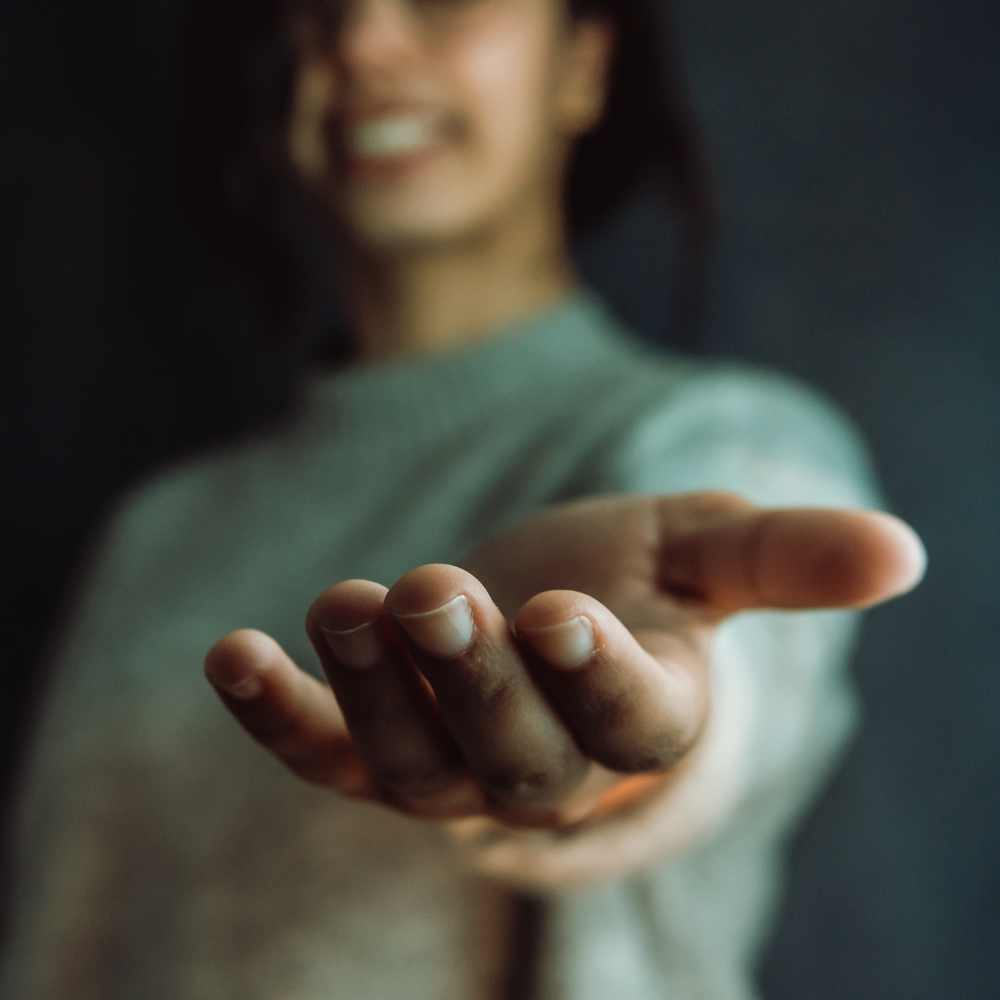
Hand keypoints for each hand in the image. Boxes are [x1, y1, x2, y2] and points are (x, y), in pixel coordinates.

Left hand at [204, 491, 925, 838]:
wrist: (538, 620)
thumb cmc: (631, 584)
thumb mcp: (703, 552)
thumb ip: (789, 557)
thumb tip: (905, 551)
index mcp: (638, 716)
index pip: (629, 723)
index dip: (599, 677)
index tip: (568, 613)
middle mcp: (544, 763)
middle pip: (512, 753)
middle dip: (473, 680)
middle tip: (439, 593)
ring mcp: (449, 766)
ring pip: (410, 760)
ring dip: (371, 687)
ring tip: (350, 603)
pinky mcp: (368, 747)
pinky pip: (319, 751)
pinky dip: (275, 712)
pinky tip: (231, 653)